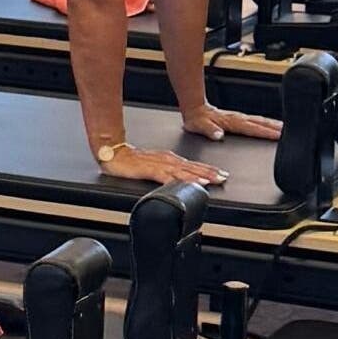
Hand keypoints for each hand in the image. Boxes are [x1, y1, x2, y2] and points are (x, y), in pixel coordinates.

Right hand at [96, 144, 228, 186]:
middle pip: (192, 167)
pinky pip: (168, 176)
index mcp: (169, 158)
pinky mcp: (150, 170)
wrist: (113, 155)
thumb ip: (167, 172)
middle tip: (224, 177)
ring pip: (183, 171)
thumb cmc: (131, 161)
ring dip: (198, 175)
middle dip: (209, 172)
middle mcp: (167, 159)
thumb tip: (181, 181)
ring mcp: (159, 164)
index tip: (222, 173)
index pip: (193, 164)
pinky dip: (180, 180)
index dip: (208, 169)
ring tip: (212, 180)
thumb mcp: (153, 166)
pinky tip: (188, 183)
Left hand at [179, 105, 280, 141]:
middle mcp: (237, 118)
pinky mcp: (237, 118)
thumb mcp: (199, 126)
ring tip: (285, 128)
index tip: (278, 135)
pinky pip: (255, 121)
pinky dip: (266, 123)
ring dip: (273, 124)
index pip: (252, 128)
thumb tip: (218, 135)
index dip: (265, 132)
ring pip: (260, 120)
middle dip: (275, 127)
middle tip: (290, 131)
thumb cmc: (196, 119)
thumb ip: (209, 130)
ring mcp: (238, 117)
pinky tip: (270, 126)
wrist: (193, 109)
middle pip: (260, 123)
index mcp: (231, 122)